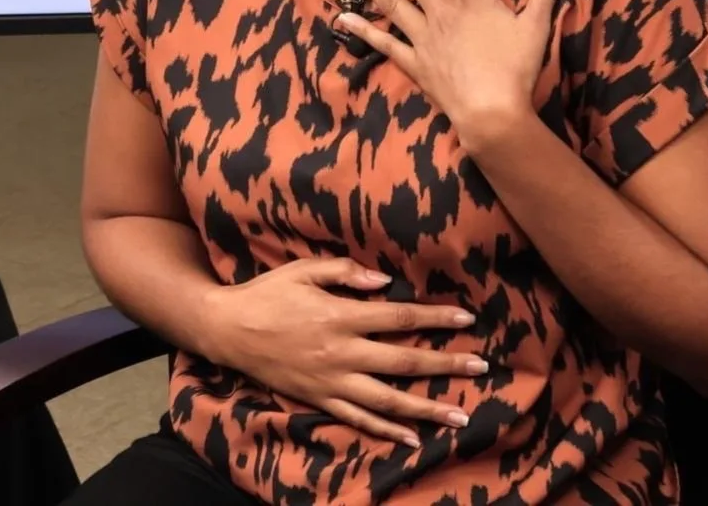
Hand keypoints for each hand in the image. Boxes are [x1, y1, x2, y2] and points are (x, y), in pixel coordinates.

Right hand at [195, 257, 486, 445]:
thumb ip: (343, 272)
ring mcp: (331, 380)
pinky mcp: (319, 399)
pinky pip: (357, 418)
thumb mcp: (301, 270)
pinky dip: (386, 430)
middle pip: (404, 361)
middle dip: (446, 365)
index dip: (434, 319)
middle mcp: (341, 352)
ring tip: (460, 416)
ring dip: (427, 408)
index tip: (466, 319)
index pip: (399, 318)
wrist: (227, 330)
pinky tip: (412, 438)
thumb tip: (384, 281)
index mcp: (339, 316)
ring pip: (388, 399)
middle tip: (480, 368)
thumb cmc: (266, 294)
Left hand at [334, 0, 574, 146]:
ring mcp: (424, 38)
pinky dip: (363, 30)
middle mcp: (443, 14)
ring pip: (391, 2)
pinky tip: (342, 18)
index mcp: (475, 2)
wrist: (491, 113)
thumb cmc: (517, 70)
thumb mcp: (537, 27)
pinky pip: (384, 43)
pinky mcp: (413, 63)